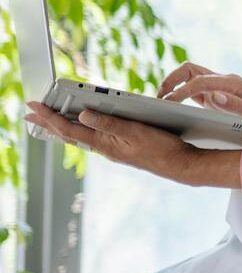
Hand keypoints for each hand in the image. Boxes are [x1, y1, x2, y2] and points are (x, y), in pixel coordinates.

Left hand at [23, 102, 234, 186]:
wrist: (180, 166)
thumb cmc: (162, 148)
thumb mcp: (135, 132)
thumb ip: (109, 124)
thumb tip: (82, 115)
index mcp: (104, 144)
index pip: (69, 129)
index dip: (49, 117)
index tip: (33, 106)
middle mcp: (103, 148)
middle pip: (68, 134)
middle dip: (47, 123)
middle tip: (29, 114)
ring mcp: (111, 149)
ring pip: (78, 137)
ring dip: (60, 127)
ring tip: (46, 121)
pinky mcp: (120, 149)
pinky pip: (90, 139)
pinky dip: (77, 131)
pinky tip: (78, 128)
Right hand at [160, 62, 241, 119]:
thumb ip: (236, 105)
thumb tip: (214, 95)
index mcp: (232, 82)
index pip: (201, 81)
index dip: (183, 90)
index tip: (170, 101)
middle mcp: (222, 80)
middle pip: (190, 69)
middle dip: (172, 79)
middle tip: (159, 97)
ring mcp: (217, 86)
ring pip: (188, 76)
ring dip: (172, 84)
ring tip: (160, 101)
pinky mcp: (213, 94)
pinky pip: (192, 88)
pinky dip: (179, 93)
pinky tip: (171, 106)